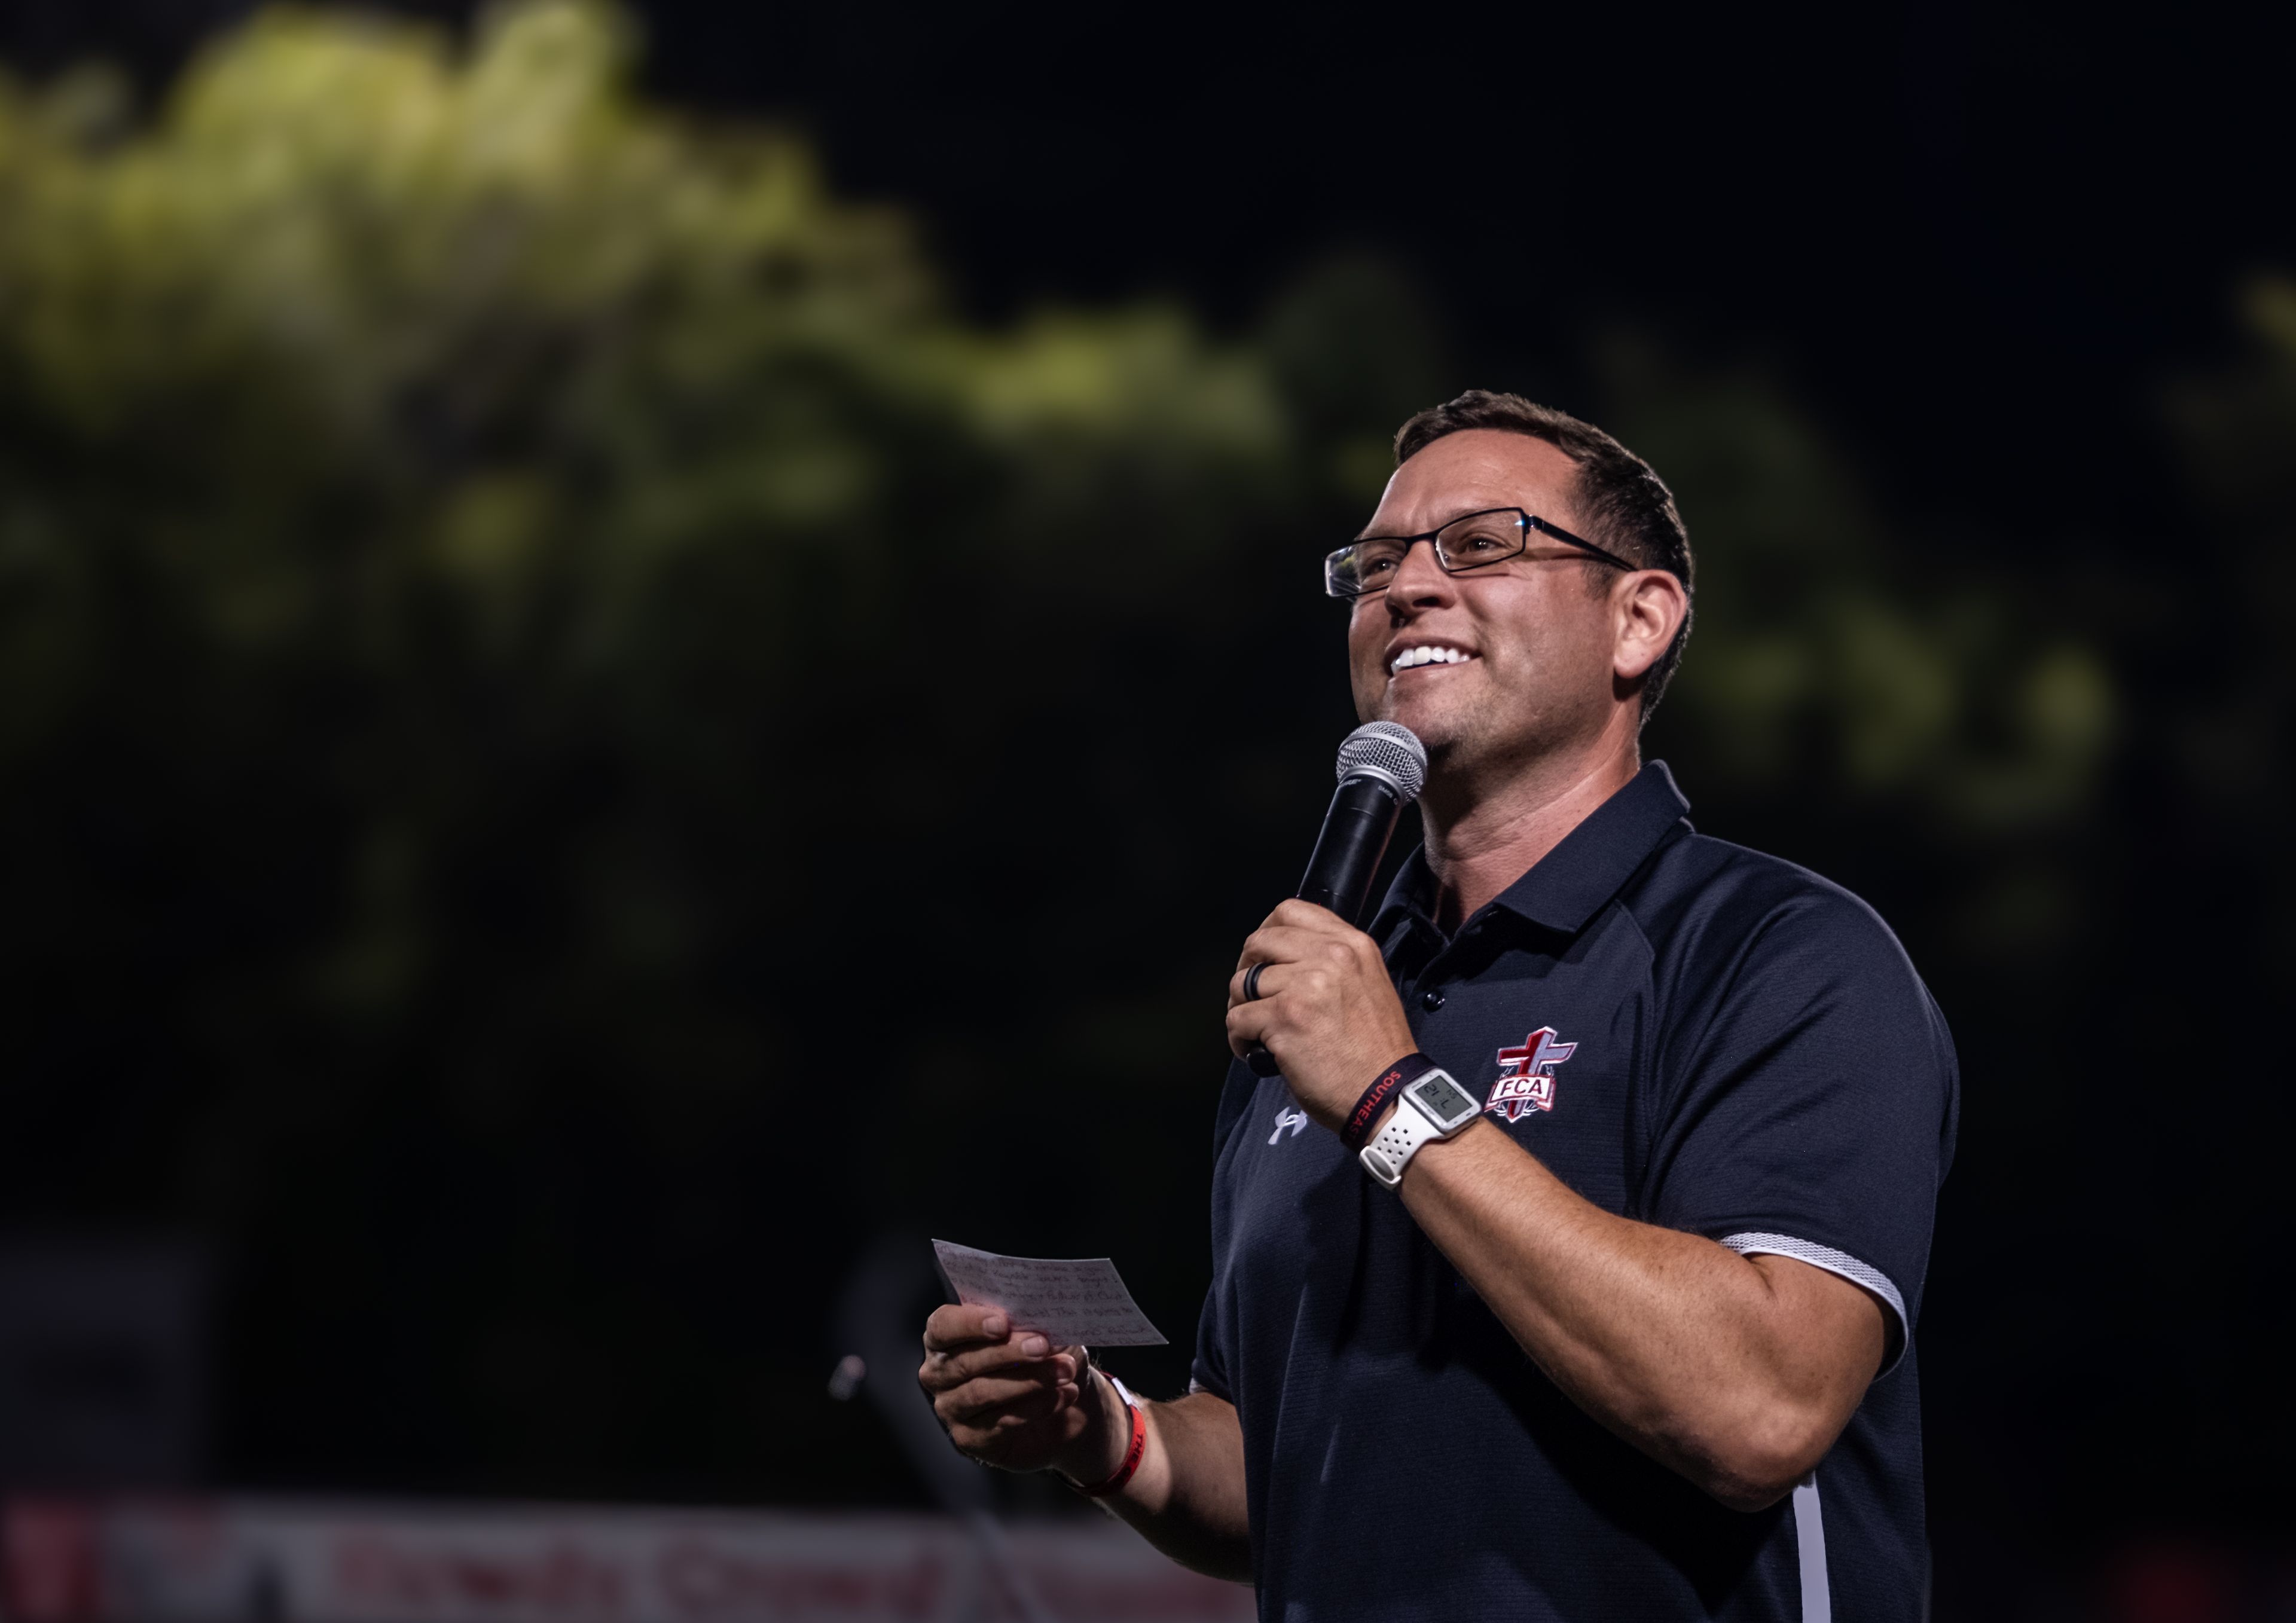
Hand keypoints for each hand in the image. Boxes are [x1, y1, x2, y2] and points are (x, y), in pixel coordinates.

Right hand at [917, 1304, 1123, 1479]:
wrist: (1063, 1406)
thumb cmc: (1042, 1357)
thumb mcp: (1042, 1331)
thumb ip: (1033, 1321)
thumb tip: (1042, 1316)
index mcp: (946, 1337)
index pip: (942, 1326)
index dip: (969, 1323)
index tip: (1003, 1323)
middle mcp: (939, 1373)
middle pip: (964, 1361)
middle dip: (1008, 1352)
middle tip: (1043, 1346)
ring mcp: (951, 1409)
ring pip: (982, 1393)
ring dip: (1028, 1381)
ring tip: (1064, 1372)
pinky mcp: (970, 1438)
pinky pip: (1000, 1422)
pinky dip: (1036, 1407)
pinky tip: (1063, 1396)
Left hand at [1225, 899, 1416, 1129]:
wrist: (1389, 1095)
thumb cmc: (1376, 1051)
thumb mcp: (1368, 984)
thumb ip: (1334, 962)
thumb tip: (1287, 957)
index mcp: (1353, 945)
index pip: (1290, 911)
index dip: (1266, 933)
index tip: (1262, 957)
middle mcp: (1331, 956)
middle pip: (1258, 941)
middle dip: (1246, 970)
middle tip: (1252, 998)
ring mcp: (1306, 985)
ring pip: (1241, 983)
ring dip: (1241, 1009)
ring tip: (1257, 1031)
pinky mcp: (1286, 1017)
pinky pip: (1237, 1018)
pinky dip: (1238, 1038)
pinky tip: (1255, 1052)